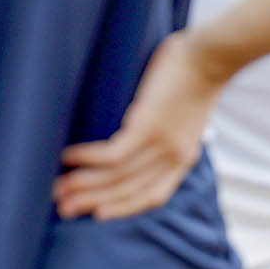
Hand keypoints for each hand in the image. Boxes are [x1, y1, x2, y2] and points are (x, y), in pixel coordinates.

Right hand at [54, 31, 229, 219]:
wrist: (211, 54)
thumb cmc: (194, 73)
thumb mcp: (185, 112)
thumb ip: (165, 129)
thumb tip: (133, 126)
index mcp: (184, 158)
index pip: (151, 196)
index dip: (121, 207)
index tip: (96, 214)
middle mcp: (173, 158)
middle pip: (127, 190)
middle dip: (92, 201)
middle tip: (62, 208)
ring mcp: (161, 144)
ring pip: (116, 176)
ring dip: (83, 184)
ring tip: (58, 188)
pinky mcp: (148, 126)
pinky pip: (113, 153)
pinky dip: (87, 158)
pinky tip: (67, 158)